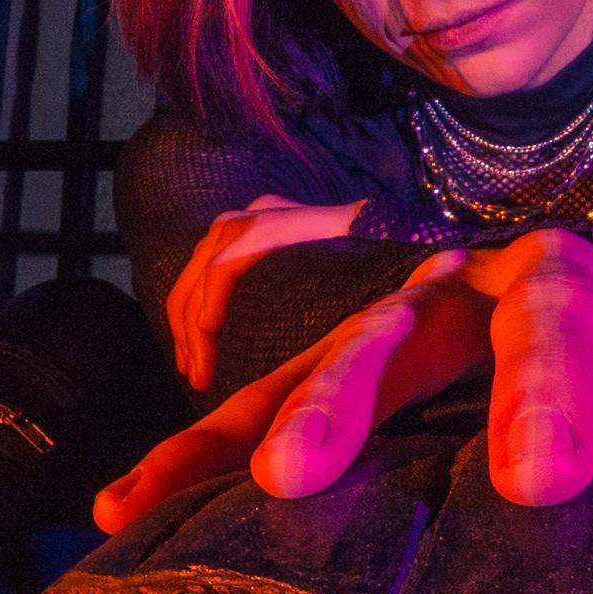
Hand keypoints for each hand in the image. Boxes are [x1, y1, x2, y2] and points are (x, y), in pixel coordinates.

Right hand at [93, 232, 592, 593]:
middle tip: (537, 478)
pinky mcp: (344, 348)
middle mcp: (559, 282)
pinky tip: (123, 512)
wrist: (572, 286)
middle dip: (540, 391)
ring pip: (381, 338)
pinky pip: (259, 398)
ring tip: (290, 484)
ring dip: (334, 403)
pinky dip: (196, 451)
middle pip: (554, 313)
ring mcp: (437, 303)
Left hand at [162, 195, 369, 389]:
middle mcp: (254, 216)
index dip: (191, 322)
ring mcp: (260, 216)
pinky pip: (224, 269)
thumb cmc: (370, 284)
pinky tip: (210, 335)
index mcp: (260, 229)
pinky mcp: (268, 227)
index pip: (207, 272)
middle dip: (187, 330)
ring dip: (195, 328)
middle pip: (198, 272)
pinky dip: (211, 307)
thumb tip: (242, 340)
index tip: (196, 365)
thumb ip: (278, 301)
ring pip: (206, 273)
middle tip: (195, 377)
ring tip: (201, 372)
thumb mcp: (313, 291)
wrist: (405, 252)